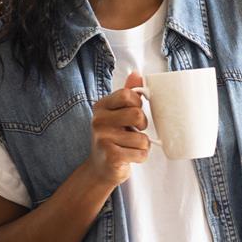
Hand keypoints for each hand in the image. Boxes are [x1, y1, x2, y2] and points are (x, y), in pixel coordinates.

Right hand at [82, 70, 149, 188]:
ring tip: (129, 147)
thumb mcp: (118, 113)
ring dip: (142, 145)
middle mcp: (98, 121)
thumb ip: (128, 94)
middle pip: (137, 114)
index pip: (128, 95)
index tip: (133, 113)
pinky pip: (141, 153)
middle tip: (134, 131)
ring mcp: (103, 139)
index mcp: (101, 107)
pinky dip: (140, 157)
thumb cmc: (113, 137)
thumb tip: (136, 73)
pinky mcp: (111, 156)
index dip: (138, 105)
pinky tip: (128, 157)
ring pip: (143, 138)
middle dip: (142, 125)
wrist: (101, 168)